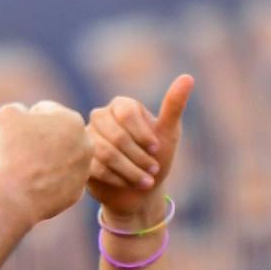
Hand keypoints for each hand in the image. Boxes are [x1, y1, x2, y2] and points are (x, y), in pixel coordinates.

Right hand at [0, 99, 93, 222]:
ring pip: (59, 159)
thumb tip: (25, 117)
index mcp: (73, 120)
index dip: (24, 121)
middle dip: (41, 139)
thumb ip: (19, 109)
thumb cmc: (11, 150)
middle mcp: (86, 144)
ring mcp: (83, 171)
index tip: (16, 135)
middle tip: (21, 151)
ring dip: (45, 160)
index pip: (44, 111)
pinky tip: (33, 185)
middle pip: (56, 135)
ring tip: (26, 168)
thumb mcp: (7, 114)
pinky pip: (57, 182)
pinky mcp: (76, 193)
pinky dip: (46, 182)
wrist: (15, 195)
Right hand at [86, 75, 193, 222]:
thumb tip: (188, 77)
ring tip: (146, 182)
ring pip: (106, 153)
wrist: (140, 191)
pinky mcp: (82, 159)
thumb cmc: (156, 158)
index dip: (143, 134)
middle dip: (139, 157)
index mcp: (121, 105)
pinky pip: (95, 167)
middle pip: (117, 136)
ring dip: (131, 171)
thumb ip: (174, 106)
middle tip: (153, 169)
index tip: (156, 149)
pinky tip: (127, 184)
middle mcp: (100, 117)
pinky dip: (117, 178)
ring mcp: (88, 138)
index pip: (127, 112)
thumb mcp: (168, 132)